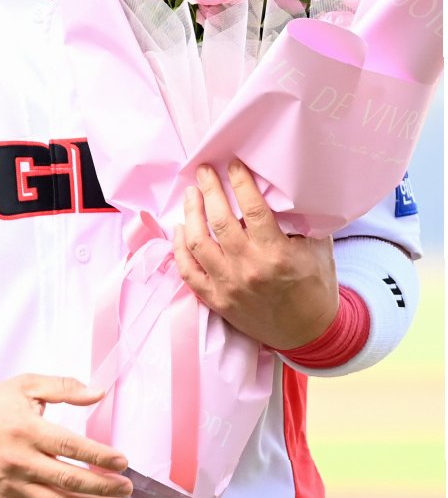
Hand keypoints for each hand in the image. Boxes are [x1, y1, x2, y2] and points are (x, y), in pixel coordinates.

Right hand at [0, 376, 131, 497]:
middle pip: (69, 480)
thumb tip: (97, 393)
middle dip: (103, 486)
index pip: (72, 447)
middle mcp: (20, 460)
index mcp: (28, 429)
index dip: (101, 456)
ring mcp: (12, 484)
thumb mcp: (25, 385)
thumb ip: (63, 388)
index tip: (122, 461)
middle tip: (125, 487)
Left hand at [172, 160, 337, 349]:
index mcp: (277, 254)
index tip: (232, 164)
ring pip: (197, 243)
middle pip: (220, 220)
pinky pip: (187, 271)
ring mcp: (228, 285)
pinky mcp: (215, 300)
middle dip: (209, 190)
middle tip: (203, 170)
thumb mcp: (319, 249)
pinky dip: (179, 248)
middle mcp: (249, 268)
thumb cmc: (316, 286)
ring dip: (191, 213)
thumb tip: (283, 189)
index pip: (253, 209)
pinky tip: (180, 229)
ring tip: (191, 194)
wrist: (309, 333)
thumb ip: (300, 221)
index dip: (240, 182)